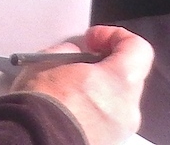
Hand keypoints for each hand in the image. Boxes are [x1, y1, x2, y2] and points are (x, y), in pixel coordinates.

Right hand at [13, 25, 151, 144]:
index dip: (115, 36)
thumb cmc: (40, 108)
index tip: (93, 39)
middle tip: (78, 63)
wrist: (32, 141)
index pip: (138, 48)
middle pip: (127, 75)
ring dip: (98, 89)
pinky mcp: (108, 142)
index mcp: (119, 81)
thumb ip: (68, 51)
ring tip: (68, 89)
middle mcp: (127, 108)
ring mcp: (119, 130)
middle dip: (104, 65)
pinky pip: (107, 119)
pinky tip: (68, 108)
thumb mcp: (46, 61)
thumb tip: (71, 54)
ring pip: (116, 99)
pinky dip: (94, 110)